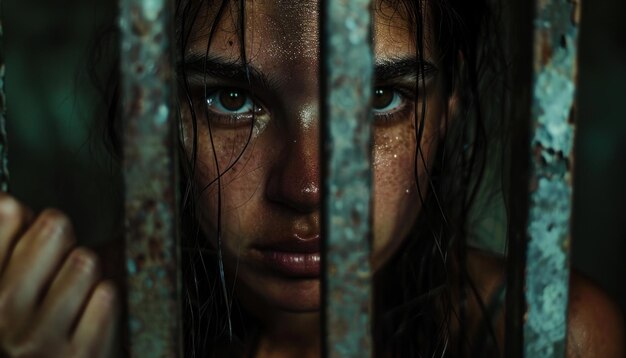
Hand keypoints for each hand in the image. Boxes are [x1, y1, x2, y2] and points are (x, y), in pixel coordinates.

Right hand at [0, 193, 119, 356]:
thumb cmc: (36, 333)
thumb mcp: (11, 289)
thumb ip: (10, 246)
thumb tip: (8, 202)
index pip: (8, 215)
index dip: (29, 220)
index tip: (32, 235)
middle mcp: (2, 313)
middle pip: (55, 228)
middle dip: (66, 241)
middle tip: (61, 266)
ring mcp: (40, 337)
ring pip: (86, 261)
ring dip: (88, 276)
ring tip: (76, 298)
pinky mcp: (81, 353)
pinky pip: (107, 294)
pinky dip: (105, 302)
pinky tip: (89, 318)